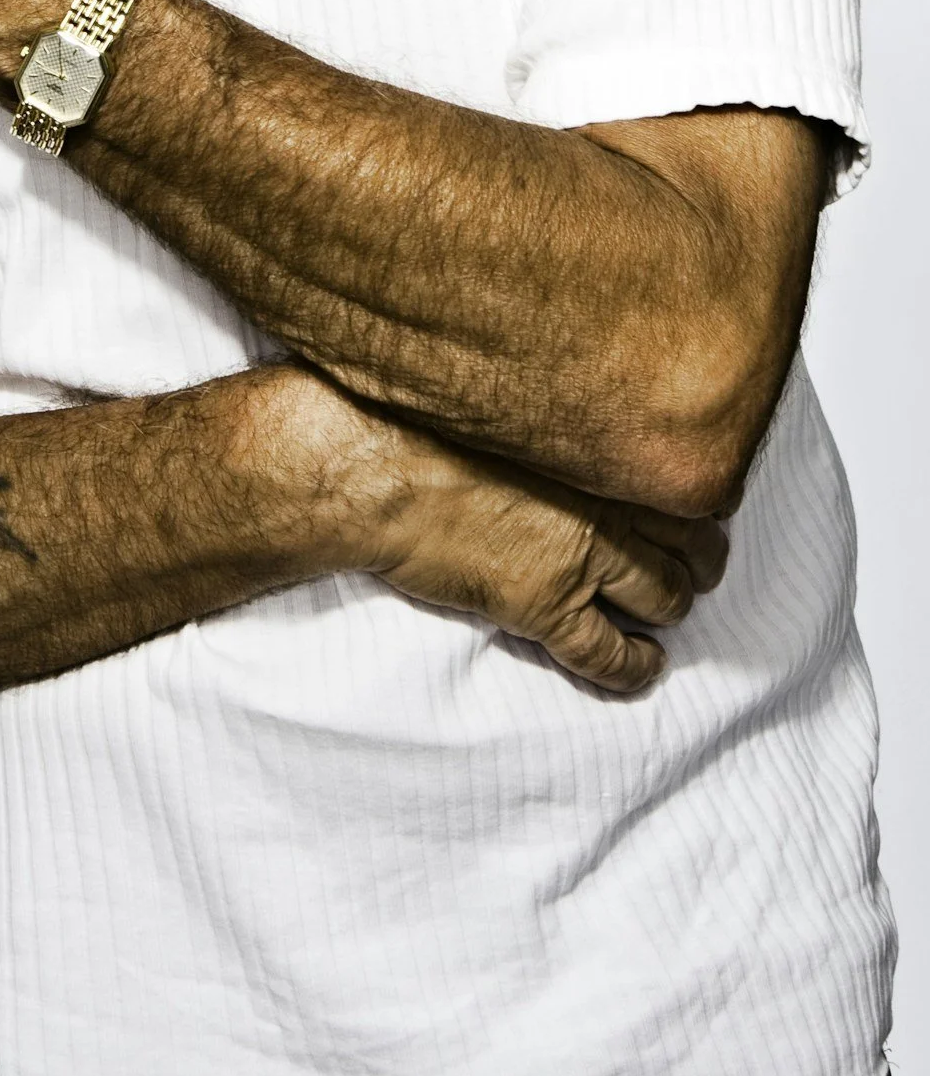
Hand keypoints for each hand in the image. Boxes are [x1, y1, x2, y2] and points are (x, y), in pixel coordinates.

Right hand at [352, 399, 726, 692]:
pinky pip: (611, 654)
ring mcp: (581, 562)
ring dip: (672, 608)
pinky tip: (644, 667)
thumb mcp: (504, 407)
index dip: (698, 503)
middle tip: (694, 566)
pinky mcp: (546, 609)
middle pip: (691, 544)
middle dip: (699, 560)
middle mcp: (604, 505)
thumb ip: (549, 420)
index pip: (681, 482)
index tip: (694, 507)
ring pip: (666, 598)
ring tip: (666, 613)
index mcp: (596, 451)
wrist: (377, 472)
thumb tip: (557, 415)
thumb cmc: (418, 425)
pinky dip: (636, 668)